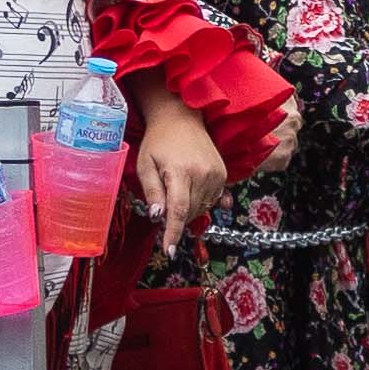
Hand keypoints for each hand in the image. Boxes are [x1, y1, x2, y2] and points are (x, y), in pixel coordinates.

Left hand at [128, 90, 228, 247]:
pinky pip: (212, 200)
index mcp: (180, 171)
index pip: (178, 211)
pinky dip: (200, 202)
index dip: (173, 233)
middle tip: (162, 208)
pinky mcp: (223, 174)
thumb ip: (152, 191)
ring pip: (202, 209)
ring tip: (175, 192)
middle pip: (190, 213)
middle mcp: (203, 174)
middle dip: (176, 219)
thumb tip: (157, 216)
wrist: (181, 118)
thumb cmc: (158, 141)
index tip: (169, 251)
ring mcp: (216, 174)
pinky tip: (190, 191)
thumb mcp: (145, 165)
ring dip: (188, 211)